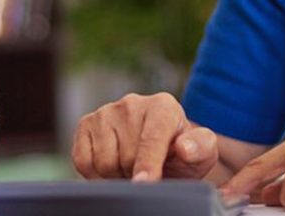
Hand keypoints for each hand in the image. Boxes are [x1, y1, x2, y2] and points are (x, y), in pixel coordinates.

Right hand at [72, 93, 218, 181]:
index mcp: (163, 106)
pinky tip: (114, 166)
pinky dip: (96, 174)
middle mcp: (131, 103)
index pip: (151, 139)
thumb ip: (200, 147)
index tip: (145, 182)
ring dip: (117, 175)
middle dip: (136, 174)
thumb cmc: (182, 154)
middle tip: (148, 172)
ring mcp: (105, 112)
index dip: (148, 164)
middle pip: (126, 157)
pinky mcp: (85, 124)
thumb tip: (184, 147)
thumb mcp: (202, 153)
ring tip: (132, 168)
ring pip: (104, 162)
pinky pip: (83, 161)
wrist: (159, 151)